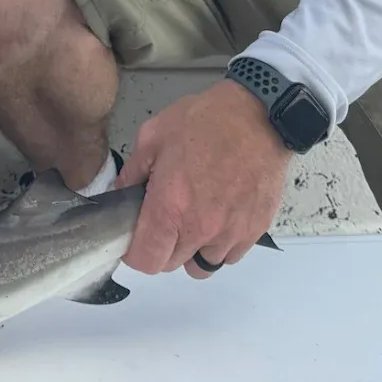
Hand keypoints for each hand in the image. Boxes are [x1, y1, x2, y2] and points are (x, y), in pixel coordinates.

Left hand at [116, 79, 289, 278]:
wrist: (259, 117)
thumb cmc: (205, 121)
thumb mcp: (154, 136)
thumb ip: (133, 172)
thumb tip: (122, 194)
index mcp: (170, 208)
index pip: (145, 261)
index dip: (135, 251)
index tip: (136, 235)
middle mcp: (200, 229)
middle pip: (171, 265)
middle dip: (161, 247)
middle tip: (164, 217)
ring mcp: (230, 234)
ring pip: (202, 265)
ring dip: (192, 248)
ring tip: (194, 217)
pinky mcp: (255, 231)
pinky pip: (229, 256)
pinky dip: (220, 245)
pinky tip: (218, 216)